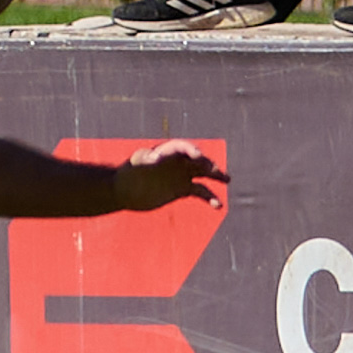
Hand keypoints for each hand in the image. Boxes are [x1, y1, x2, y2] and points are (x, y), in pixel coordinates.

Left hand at [113, 140, 228, 211]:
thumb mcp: (135, 165)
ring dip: (216, 176)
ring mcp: (181, 176)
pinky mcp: (182, 190)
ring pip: (203, 174)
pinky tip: (218, 205)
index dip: (192, 150)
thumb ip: (145, 158)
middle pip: (197, 160)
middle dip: (207, 164)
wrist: (124, 192)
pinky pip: (200, 192)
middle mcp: (177, 162)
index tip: (198, 156)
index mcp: (166, 152)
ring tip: (227, 179)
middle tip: (215, 170)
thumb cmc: (128, 174)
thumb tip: (154, 157)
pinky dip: (210, 198)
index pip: (182, 148)